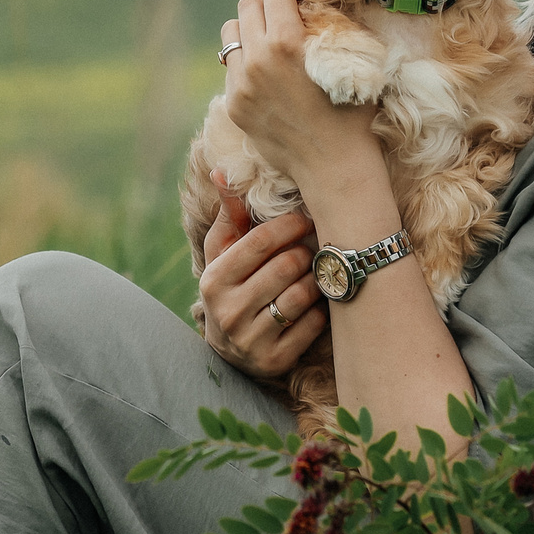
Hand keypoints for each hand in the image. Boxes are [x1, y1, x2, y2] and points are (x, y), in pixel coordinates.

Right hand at [196, 176, 325, 379]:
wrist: (229, 352)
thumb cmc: (231, 288)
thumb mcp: (222, 256)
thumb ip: (229, 217)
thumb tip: (223, 172)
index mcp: (213, 281)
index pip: (258, 242)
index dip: (288, 225)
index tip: (305, 218)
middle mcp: (228, 312)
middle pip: (285, 266)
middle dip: (305, 252)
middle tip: (312, 247)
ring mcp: (251, 340)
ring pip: (302, 295)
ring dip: (316, 279)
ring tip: (316, 272)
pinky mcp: (274, 360)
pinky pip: (313, 325)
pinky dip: (321, 309)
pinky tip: (316, 302)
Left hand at [220, 0, 379, 194]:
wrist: (333, 164)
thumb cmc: (353, 110)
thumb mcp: (350, 58)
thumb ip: (328, 22)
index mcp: (286, 42)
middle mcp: (257, 59)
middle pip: (247, 5)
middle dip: (267, 5)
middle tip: (284, 18)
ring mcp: (240, 84)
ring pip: (230, 34)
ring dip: (249, 31)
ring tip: (269, 44)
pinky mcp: (234, 105)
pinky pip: (231, 68)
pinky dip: (246, 63)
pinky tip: (268, 76)